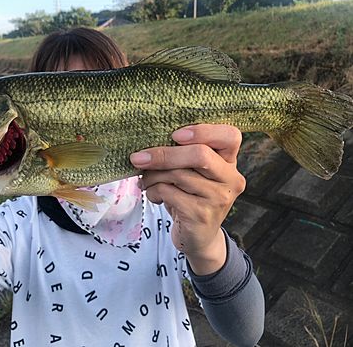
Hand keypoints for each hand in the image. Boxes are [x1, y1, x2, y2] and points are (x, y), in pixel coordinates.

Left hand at [130, 124, 245, 274]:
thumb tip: (148, 144)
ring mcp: (219, 198)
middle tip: (138, 158)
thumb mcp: (192, 173)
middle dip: (163, 154)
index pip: (230, 136)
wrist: (198, 237)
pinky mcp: (201, 215)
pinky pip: (169, 193)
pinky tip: (154, 196)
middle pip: (200, 155)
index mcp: (230, 161)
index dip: (203, 131)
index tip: (175, 135)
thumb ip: (183, 155)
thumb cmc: (190, 196)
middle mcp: (231, 178)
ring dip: (153, 176)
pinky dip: (154, 191)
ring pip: (178, 174)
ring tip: (145, 181)